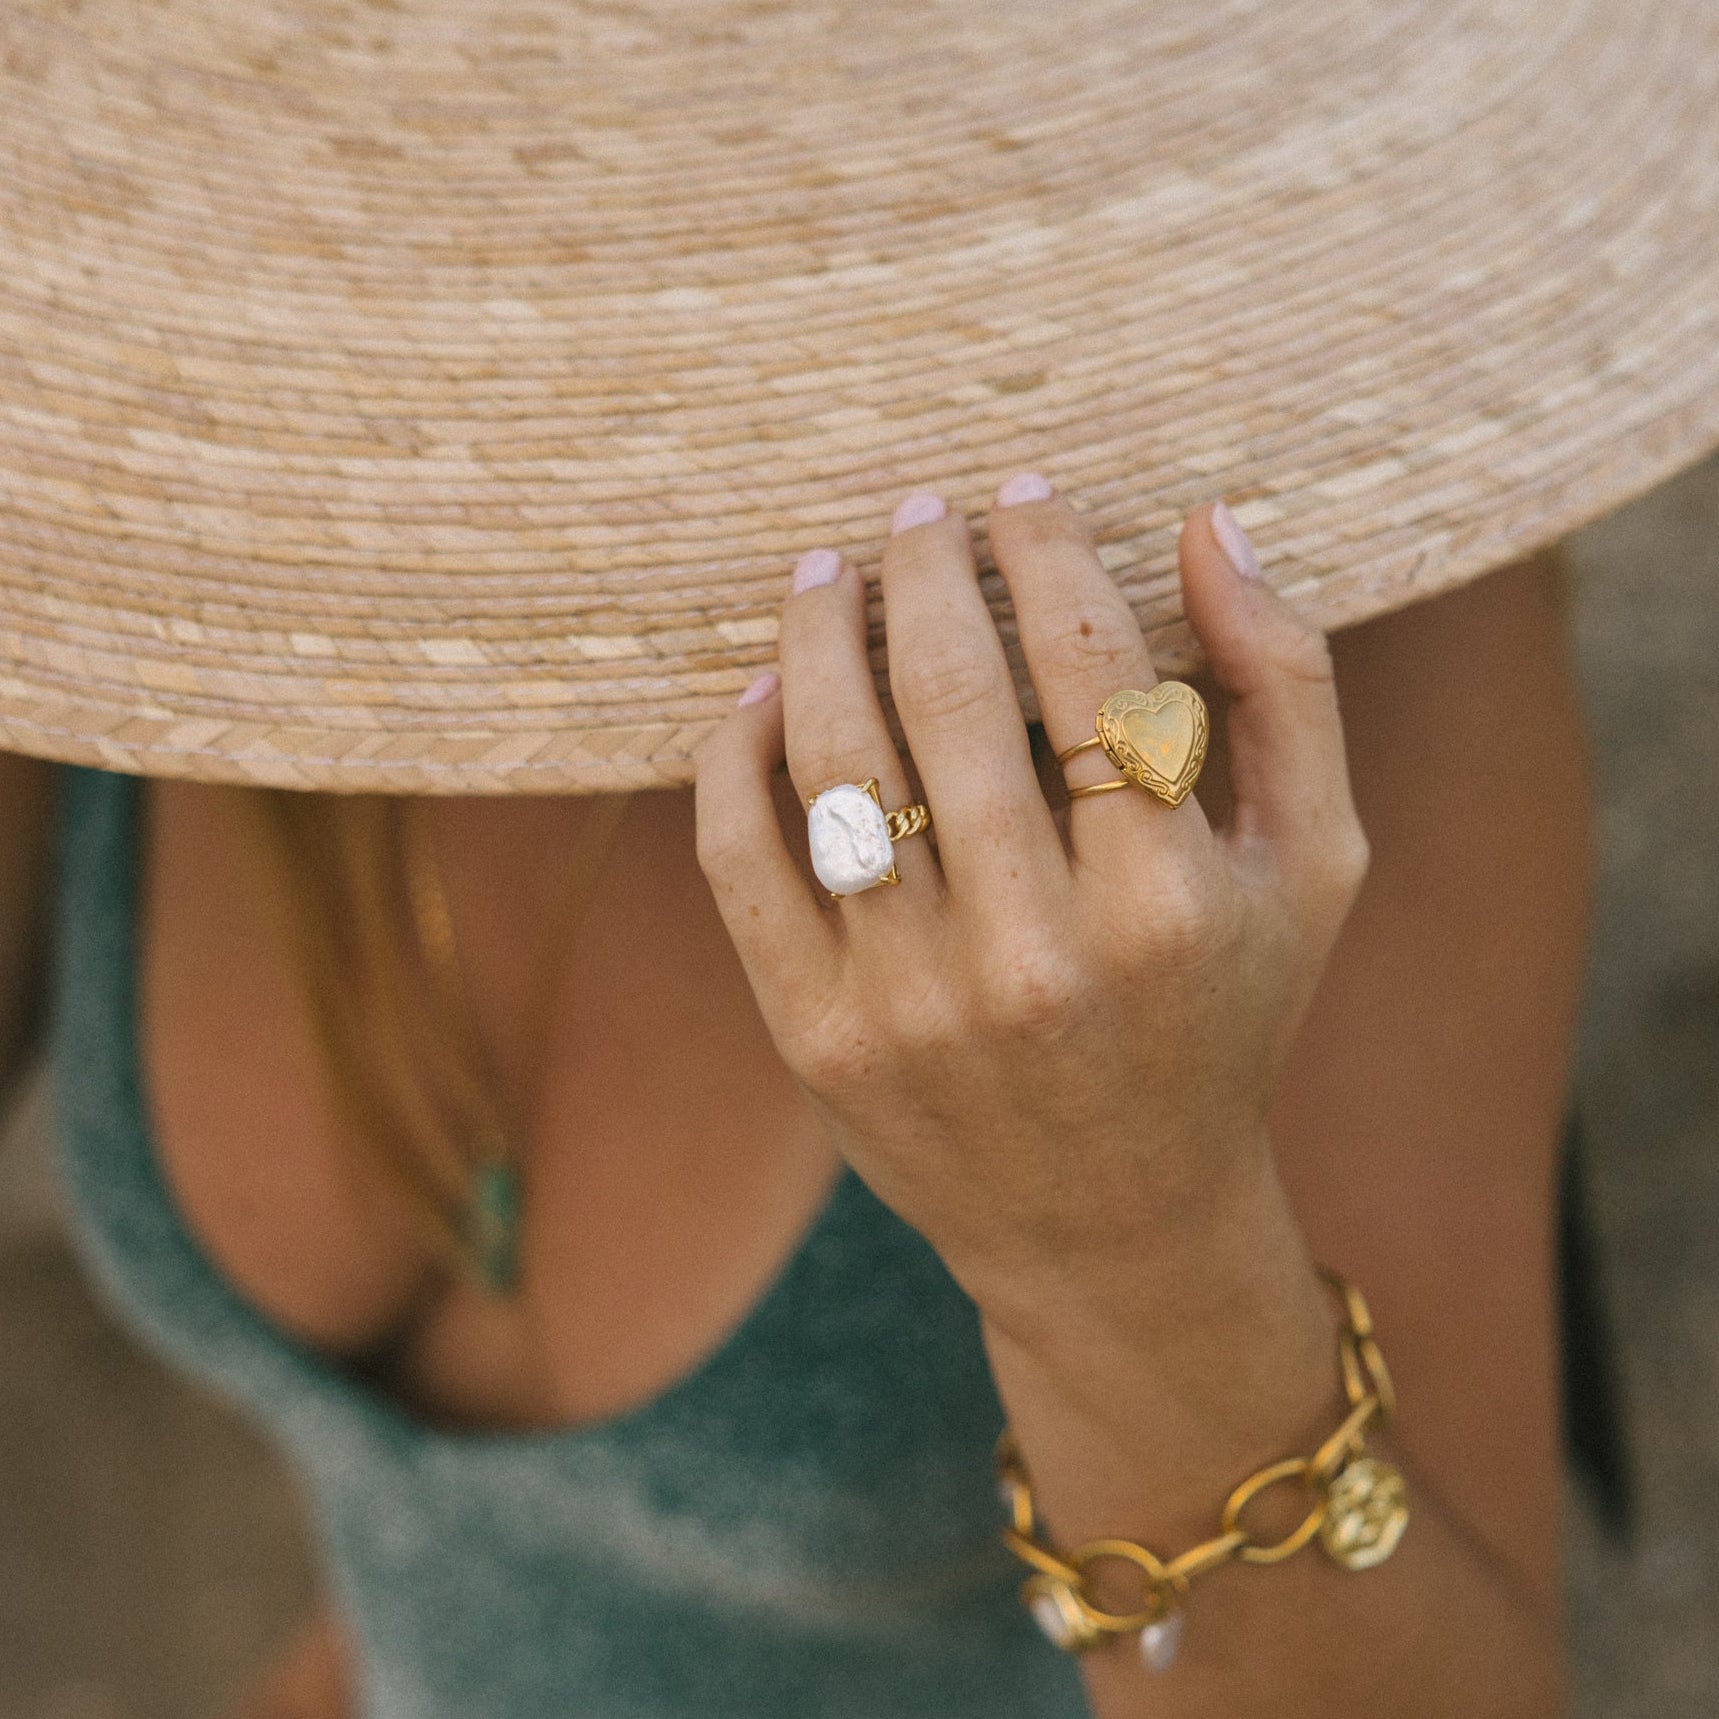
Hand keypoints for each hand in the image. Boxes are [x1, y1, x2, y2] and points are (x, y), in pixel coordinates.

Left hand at [693, 480, 1368, 1352]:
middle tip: (917, 512)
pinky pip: (742, 859)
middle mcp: (1036, 954)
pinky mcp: (817, 1038)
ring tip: (827, 573)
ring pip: (834, 761)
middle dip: (928, 568)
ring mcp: (912, 1001)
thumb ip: (1284, 688)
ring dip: (819, 634)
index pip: (1088, 662)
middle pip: (951, 693)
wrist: (1115, 1226)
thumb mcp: (1310, 868)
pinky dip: (734, 756)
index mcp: (1168, 901)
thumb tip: (1206, 520)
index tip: (1020, 494)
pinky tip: (760, 692)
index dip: (1046, 550)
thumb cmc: (1222, 1022)